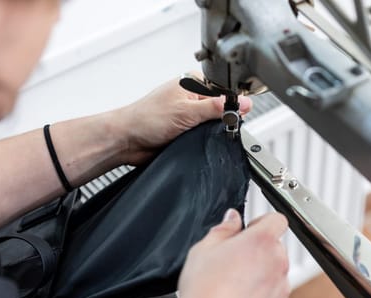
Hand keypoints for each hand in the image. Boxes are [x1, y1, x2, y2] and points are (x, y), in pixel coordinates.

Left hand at [113, 75, 251, 164]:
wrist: (128, 141)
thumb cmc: (146, 119)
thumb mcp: (187, 111)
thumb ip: (217, 108)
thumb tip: (243, 103)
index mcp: (193, 83)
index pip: (225, 89)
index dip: (234, 102)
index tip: (239, 114)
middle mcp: (192, 97)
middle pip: (222, 108)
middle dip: (223, 119)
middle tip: (215, 126)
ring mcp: (190, 115)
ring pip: (214, 124)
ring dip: (212, 131)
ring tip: (200, 134)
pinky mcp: (187, 131)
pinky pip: (204, 135)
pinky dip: (204, 140)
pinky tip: (199, 141)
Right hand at [161, 209, 290, 297]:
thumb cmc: (203, 294)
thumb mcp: (203, 250)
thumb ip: (224, 229)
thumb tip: (232, 218)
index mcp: (260, 241)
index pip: (277, 219)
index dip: (262, 223)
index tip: (250, 231)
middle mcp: (277, 262)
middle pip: (274, 248)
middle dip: (258, 251)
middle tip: (234, 261)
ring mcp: (282, 288)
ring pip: (275, 273)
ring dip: (261, 275)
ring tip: (234, 286)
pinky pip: (275, 296)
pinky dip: (263, 297)